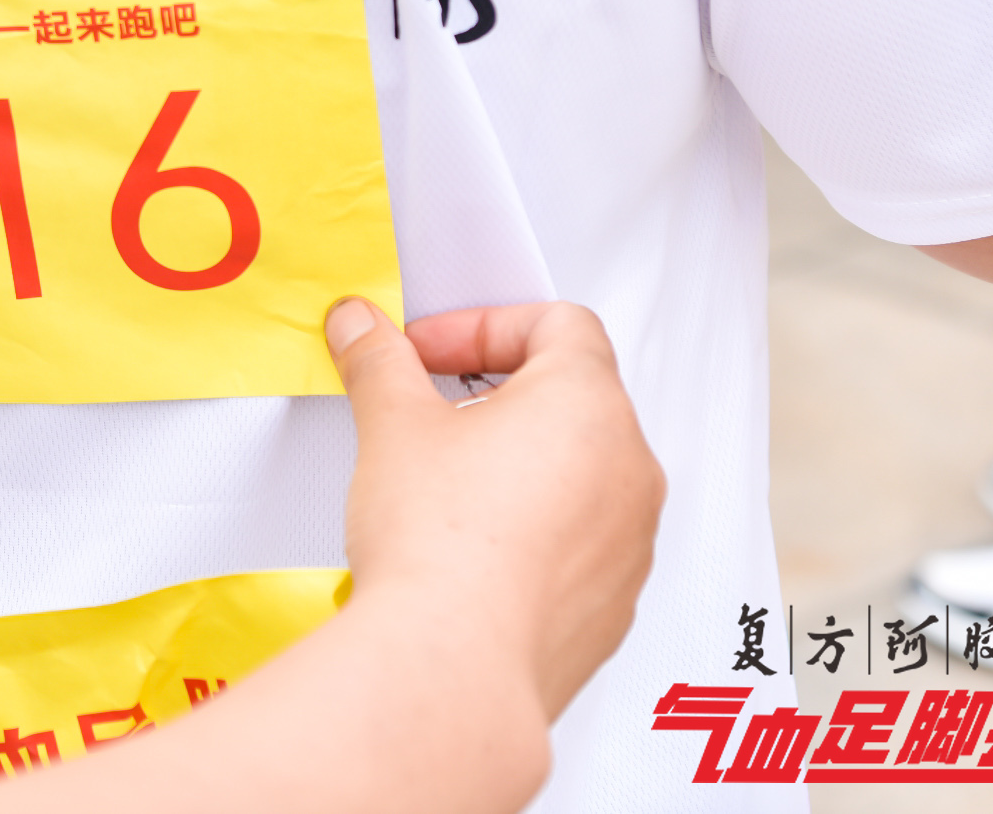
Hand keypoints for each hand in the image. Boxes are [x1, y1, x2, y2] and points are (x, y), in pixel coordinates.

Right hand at [328, 299, 664, 722]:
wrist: (451, 668)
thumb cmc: (441, 549)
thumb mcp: (392, 424)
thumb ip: (379, 360)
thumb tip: (364, 328)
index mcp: (589, 406)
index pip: (556, 324)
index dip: (481, 327)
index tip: (426, 354)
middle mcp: (629, 471)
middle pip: (573, 398)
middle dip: (495, 396)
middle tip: (429, 414)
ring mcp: (629, 544)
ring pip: (581, 477)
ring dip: (518, 467)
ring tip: (443, 491)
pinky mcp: (612, 606)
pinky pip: (579, 546)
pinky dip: (532, 535)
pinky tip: (467, 555)